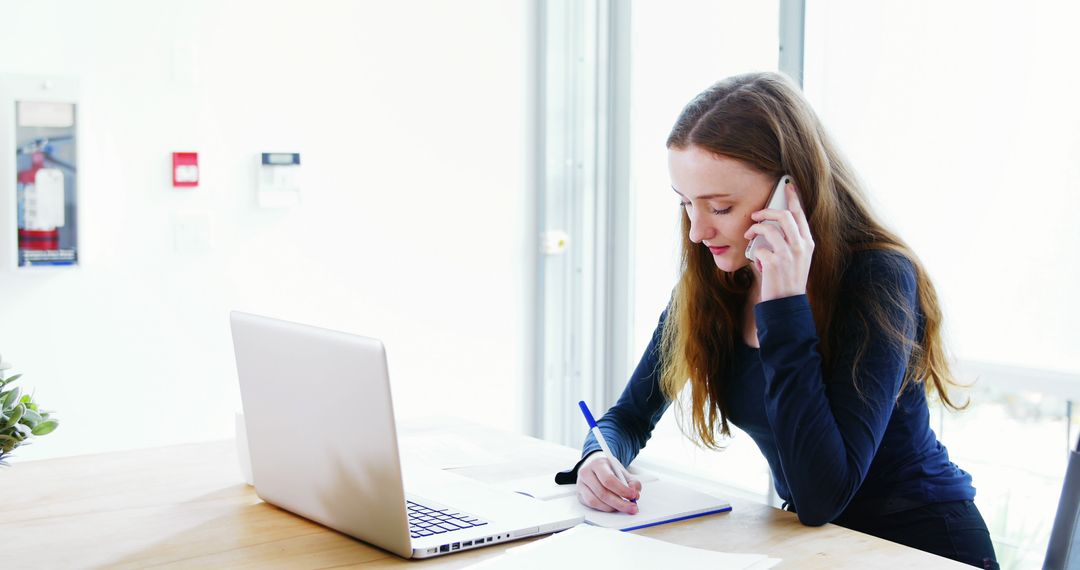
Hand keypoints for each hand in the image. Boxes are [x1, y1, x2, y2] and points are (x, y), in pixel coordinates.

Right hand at [575, 452, 641, 513]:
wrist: (595, 466)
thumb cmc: (608, 469)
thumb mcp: (622, 471)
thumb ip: (632, 481)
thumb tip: (635, 493)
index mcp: (598, 464)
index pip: (609, 479)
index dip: (622, 490)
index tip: (633, 496)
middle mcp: (586, 473)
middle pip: (602, 493)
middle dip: (620, 503)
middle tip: (632, 507)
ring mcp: (581, 485)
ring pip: (595, 501)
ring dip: (612, 508)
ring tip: (622, 507)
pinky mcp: (580, 495)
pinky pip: (591, 506)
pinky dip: (604, 508)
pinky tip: (613, 507)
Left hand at [744, 183, 813, 301]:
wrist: (787, 303)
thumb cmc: (788, 280)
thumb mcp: (797, 258)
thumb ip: (790, 241)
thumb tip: (771, 223)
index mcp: (807, 243)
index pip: (800, 214)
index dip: (793, 198)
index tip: (787, 185)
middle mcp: (800, 246)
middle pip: (783, 216)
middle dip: (766, 212)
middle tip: (755, 216)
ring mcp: (788, 254)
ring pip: (768, 228)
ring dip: (754, 228)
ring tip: (748, 234)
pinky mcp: (774, 263)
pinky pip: (758, 247)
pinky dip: (754, 250)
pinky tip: (756, 259)